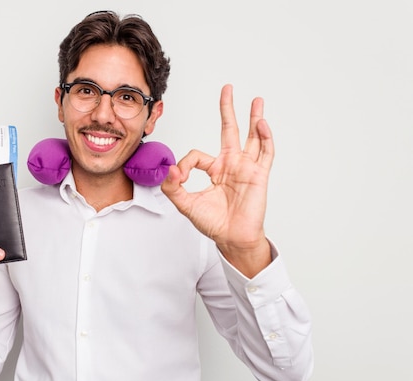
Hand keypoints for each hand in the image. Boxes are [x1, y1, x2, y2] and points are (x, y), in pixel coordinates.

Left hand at [161, 84, 272, 275]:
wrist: (232, 238)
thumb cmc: (213, 223)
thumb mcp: (186, 204)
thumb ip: (173, 187)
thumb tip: (168, 168)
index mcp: (214, 170)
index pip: (197, 155)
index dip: (185, 164)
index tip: (178, 178)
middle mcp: (231, 165)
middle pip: (230, 130)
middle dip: (228, 109)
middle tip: (227, 89)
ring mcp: (246, 168)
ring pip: (252, 137)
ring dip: (254, 118)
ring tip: (256, 100)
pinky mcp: (258, 175)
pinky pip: (265, 153)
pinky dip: (265, 138)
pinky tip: (261, 123)